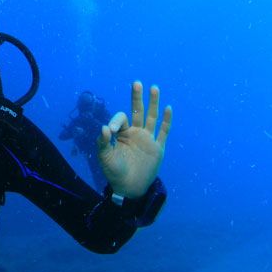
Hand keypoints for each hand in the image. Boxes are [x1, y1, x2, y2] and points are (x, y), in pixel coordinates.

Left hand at [97, 81, 171, 200]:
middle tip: (136, 83)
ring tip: (154, 87)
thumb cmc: (114, 172)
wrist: (129, 188)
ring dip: (153, 103)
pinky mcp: (158, 148)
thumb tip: (103, 127)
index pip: (121, 119)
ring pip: (151, 117)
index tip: (111, 131)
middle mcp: (135, 133)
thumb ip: (102, 143)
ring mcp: (148, 139)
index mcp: (122, 134)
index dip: (116, 121)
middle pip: (137, 111)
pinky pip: (163, 131)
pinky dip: (166, 120)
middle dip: (137, 98)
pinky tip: (168, 108)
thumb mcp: (104, 157)